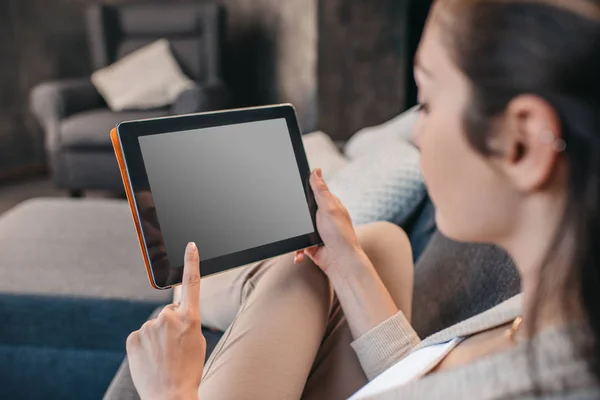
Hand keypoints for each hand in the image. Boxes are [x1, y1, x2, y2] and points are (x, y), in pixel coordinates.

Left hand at [127, 242, 205, 399]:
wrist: (169, 396)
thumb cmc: (188, 371)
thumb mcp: (198, 342)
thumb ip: (187, 323)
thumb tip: (172, 316)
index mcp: (190, 318)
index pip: (192, 284)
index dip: (192, 262)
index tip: (191, 246)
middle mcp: (169, 318)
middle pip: (169, 312)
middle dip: (170, 325)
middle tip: (174, 347)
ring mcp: (149, 327)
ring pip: (154, 326)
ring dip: (157, 338)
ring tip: (163, 357)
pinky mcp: (133, 338)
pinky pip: (141, 336)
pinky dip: (145, 346)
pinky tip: (151, 359)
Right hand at [294, 168, 362, 274]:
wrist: (340, 262)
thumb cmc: (340, 235)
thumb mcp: (329, 208)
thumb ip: (321, 190)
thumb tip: (316, 170)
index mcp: (329, 205)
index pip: (313, 191)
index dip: (302, 189)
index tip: (289, 185)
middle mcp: (322, 217)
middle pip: (302, 209)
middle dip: (296, 215)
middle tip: (295, 219)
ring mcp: (315, 231)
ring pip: (297, 227)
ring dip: (296, 234)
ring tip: (300, 239)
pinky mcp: (310, 244)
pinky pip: (297, 243)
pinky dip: (297, 249)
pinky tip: (300, 253)